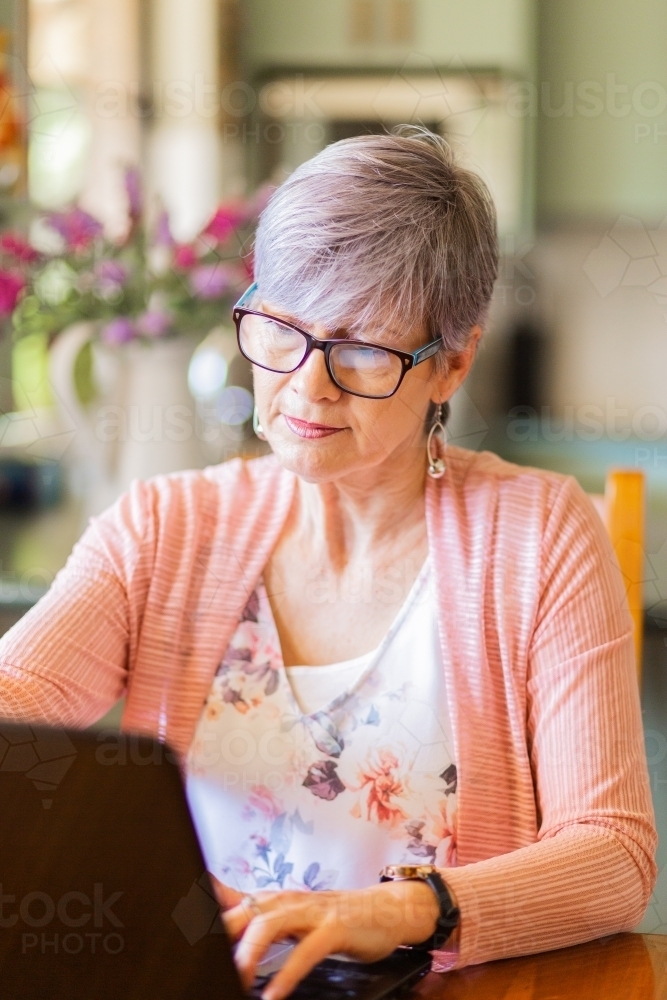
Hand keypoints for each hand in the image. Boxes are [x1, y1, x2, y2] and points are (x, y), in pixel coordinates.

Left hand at [219, 879, 441, 999]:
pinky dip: (287, 974)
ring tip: (233, 980)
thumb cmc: (330, 917)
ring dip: (246, 954)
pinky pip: (305, 952)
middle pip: (241, 911)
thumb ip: (254, 916)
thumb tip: (218, 914)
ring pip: (268, 926)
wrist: (384, 909)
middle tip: (200, 961)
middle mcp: (285, 900)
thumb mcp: (288, 914)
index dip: (202, 903)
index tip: (179, 919)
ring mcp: (310, 912)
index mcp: (271, 899)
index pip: (228, 897)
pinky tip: (273, 995)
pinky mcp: (333, 928)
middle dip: (218, 933)